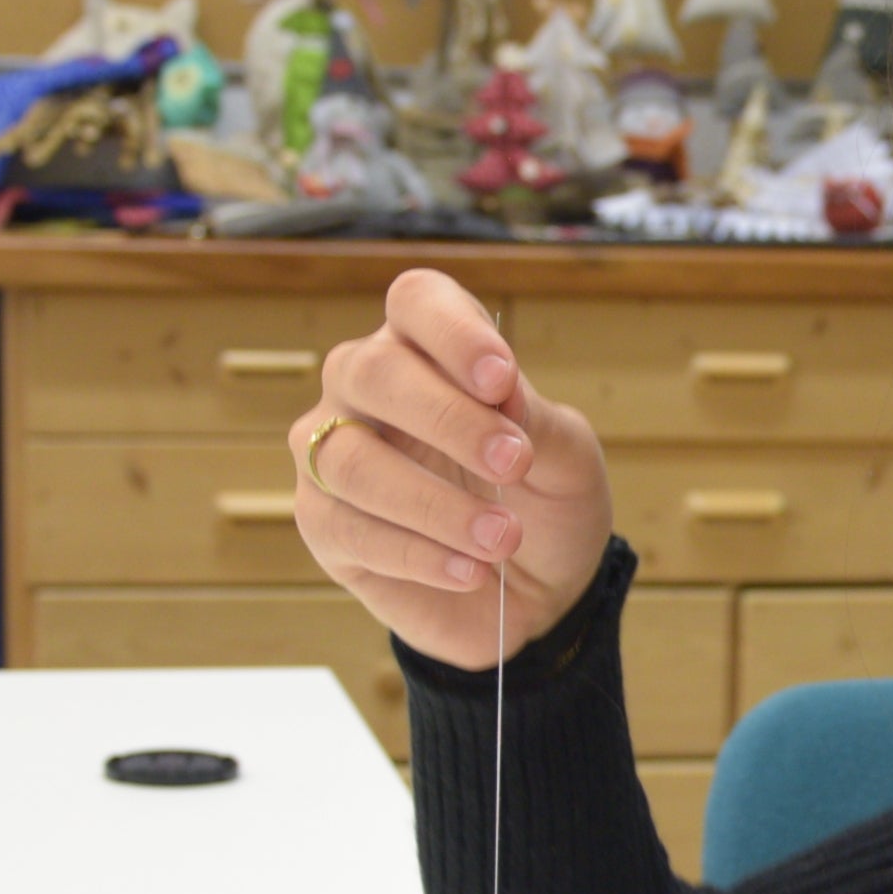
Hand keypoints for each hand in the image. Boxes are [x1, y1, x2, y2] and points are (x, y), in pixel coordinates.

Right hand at [286, 267, 614, 669]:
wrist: (538, 591)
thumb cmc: (544, 501)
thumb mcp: (568, 459)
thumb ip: (537, 418)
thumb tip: (500, 390)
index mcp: (428, 348)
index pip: (417, 302)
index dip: (453, 331)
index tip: (501, 379)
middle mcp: (365, 388)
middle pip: (373, 372)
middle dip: (446, 417)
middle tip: (512, 462)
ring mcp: (333, 454)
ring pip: (352, 459)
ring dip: (434, 503)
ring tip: (502, 537)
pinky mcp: (325, 525)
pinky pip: (350, 529)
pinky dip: (418, 553)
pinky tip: (471, 571)